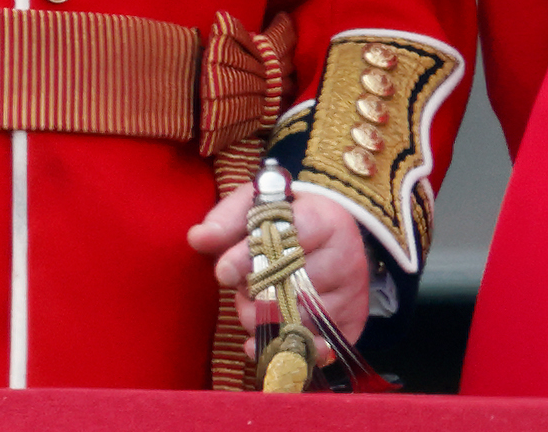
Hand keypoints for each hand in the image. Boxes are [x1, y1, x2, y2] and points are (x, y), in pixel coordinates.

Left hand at [188, 183, 370, 348]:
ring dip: (265, 320)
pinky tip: (259, 346)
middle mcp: (346, 258)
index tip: (222, 273)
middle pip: (294, 286)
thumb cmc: (285, 217)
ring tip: (248, 308)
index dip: (250, 258)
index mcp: (323, 219)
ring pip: (304, 319)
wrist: (331, 232)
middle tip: (237, 292)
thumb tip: (198, 239)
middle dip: (255, 295)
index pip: (286, 240)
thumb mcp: (255, 205)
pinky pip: (319, 345)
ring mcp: (354, 294)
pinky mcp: (353, 323)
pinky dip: (285, 348)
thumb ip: (226, 220)